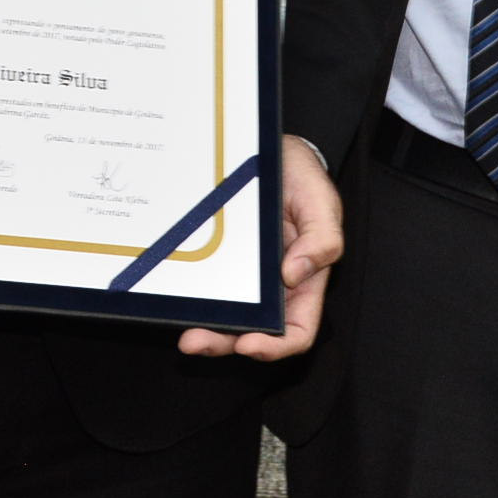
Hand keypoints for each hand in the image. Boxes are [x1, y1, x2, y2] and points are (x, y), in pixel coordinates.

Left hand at [179, 134, 342, 361]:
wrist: (271, 151)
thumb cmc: (303, 178)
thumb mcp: (321, 202)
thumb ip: (322, 239)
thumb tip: (295, 274)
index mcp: (304, 280)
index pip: (296, 331)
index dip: (276, 346)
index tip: (249, 344)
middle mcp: (272, 286)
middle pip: (252, 332)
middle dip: (224, 342)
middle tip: (194, 341)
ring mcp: (242, 276)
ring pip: (225, 317)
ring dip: (205, 329)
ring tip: (184, 334)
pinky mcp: (218, 260)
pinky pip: (206, 289)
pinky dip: (193, 301)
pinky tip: (175, 300)